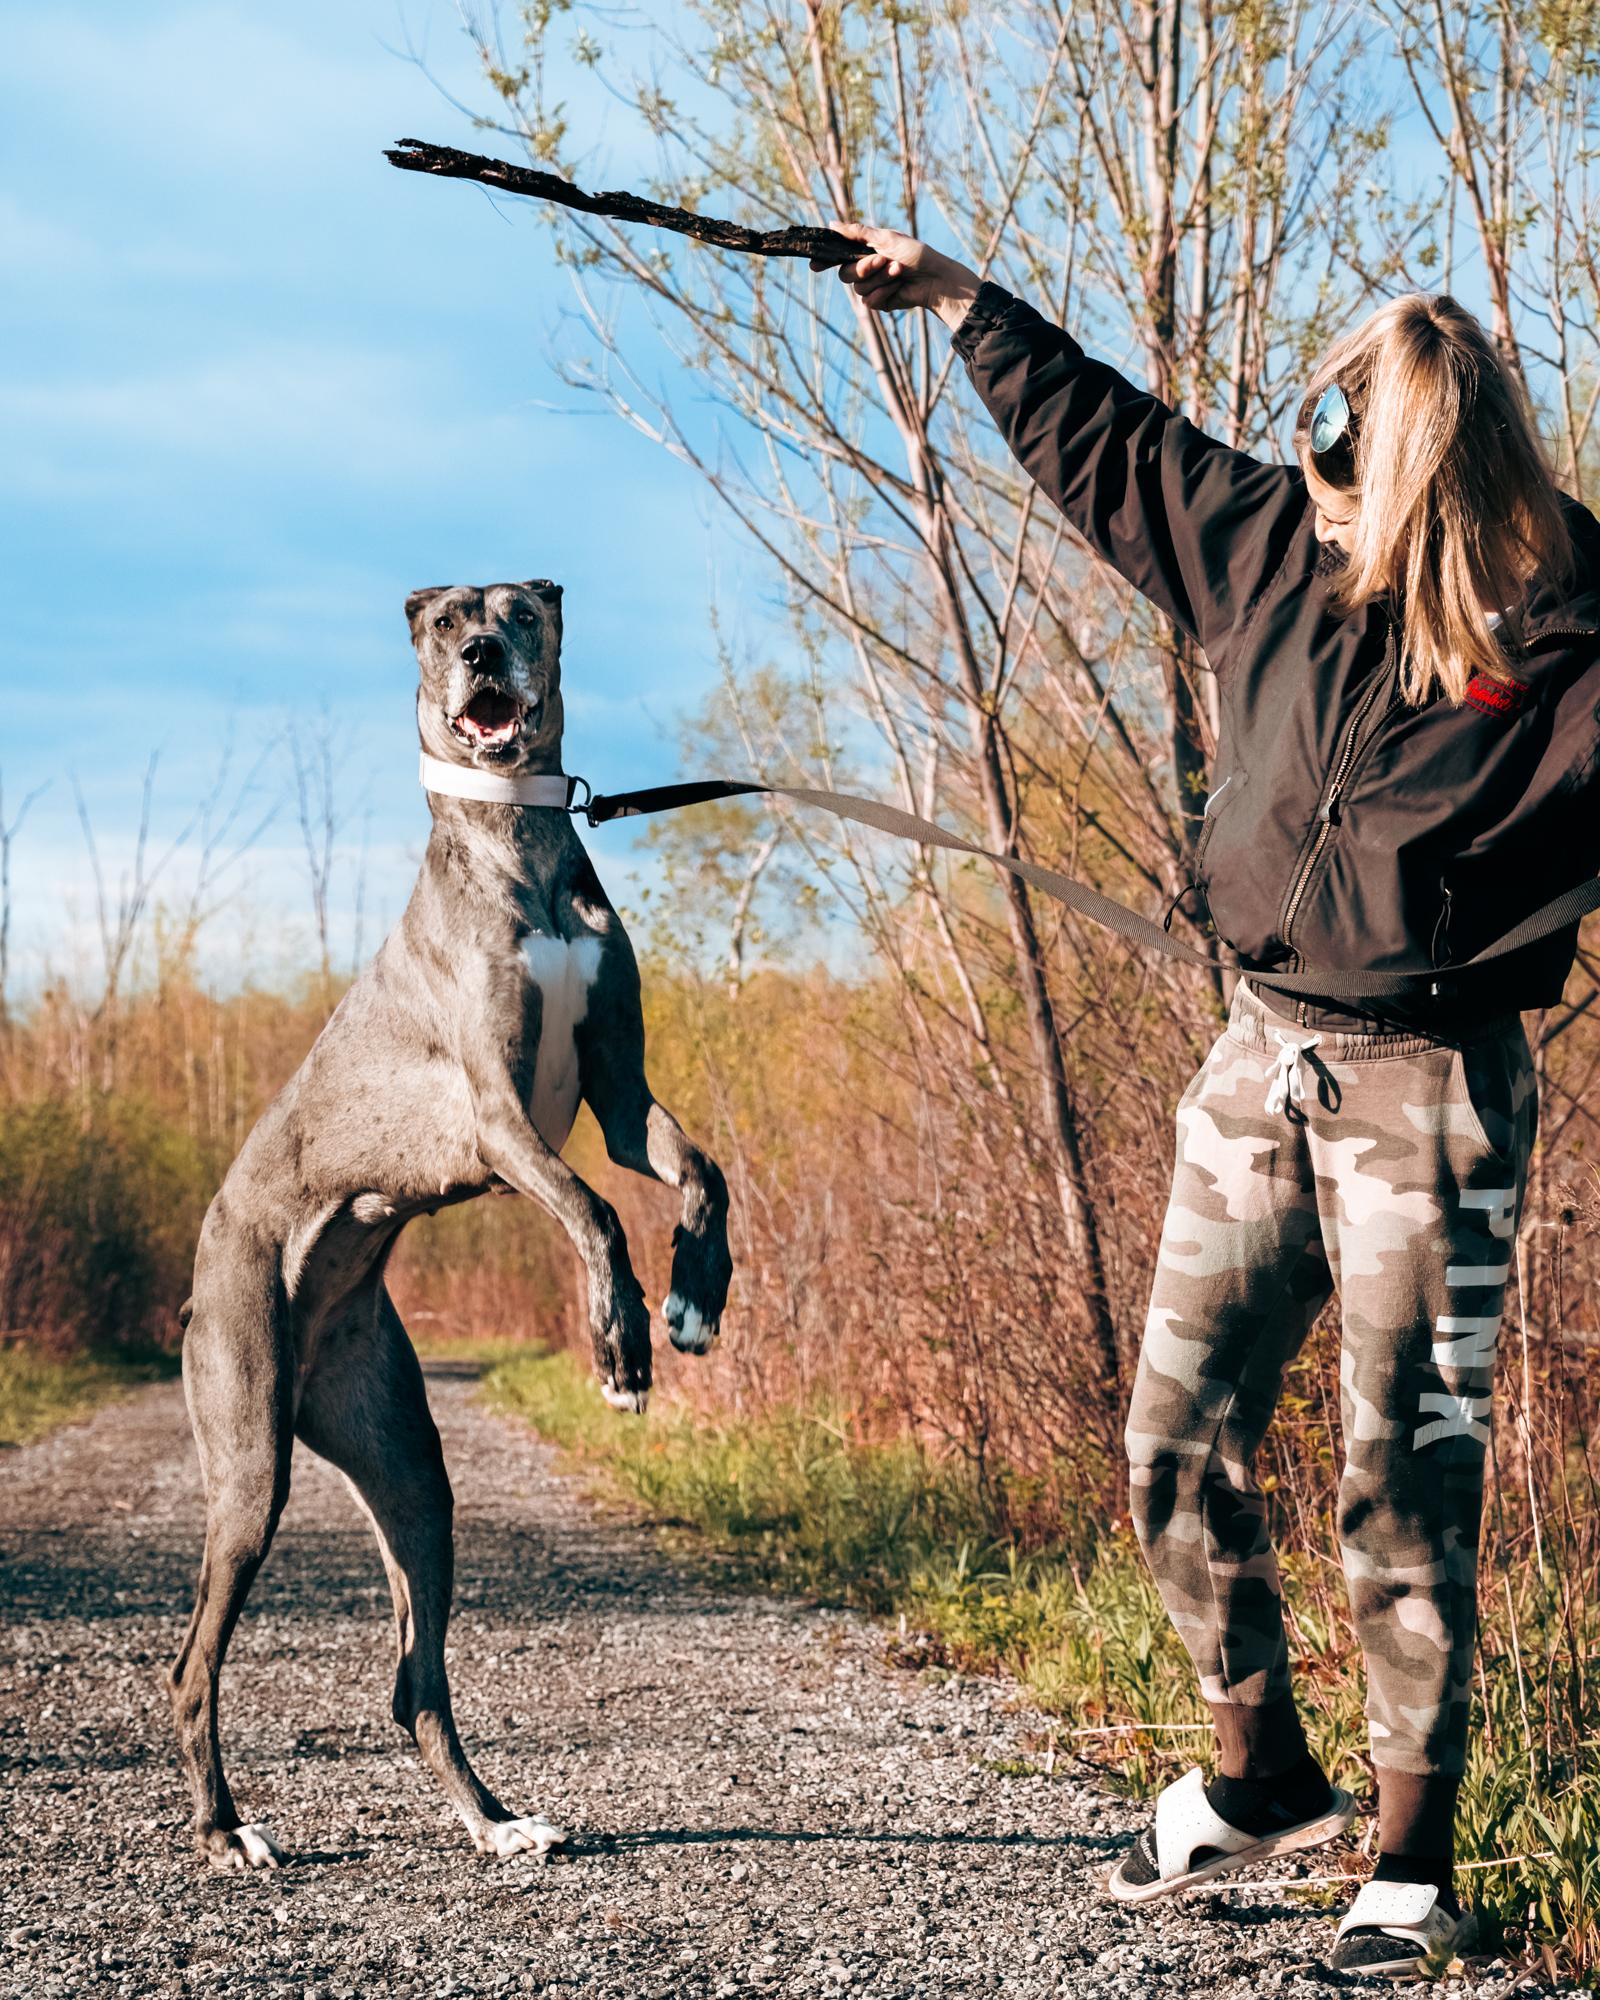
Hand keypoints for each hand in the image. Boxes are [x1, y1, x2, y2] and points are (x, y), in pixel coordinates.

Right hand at [811, 221, 980, 329]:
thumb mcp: (886, 238)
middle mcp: (865, 268)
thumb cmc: (916, 254)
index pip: (838, 255)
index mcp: (865, 250)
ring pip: (858, 288)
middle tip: (883, 260)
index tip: (814, 263)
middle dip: (864, 267)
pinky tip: (898, 287)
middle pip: (844, 274)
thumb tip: (832, 224)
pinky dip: (884, 292)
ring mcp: (871, 286)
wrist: (934, 279)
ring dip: (879, 279)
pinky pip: (869, 301)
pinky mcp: (879, 302)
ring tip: (898, 271)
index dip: (824, 260)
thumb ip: (858, 234)